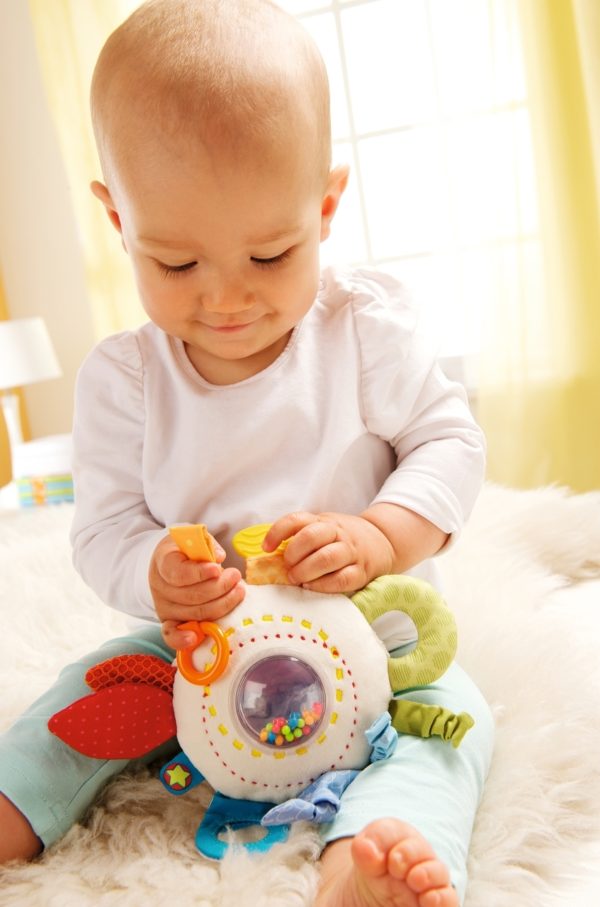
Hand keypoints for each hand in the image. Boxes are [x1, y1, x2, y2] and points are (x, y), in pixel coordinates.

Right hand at [149, 534, 244, 648]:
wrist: (173, 561)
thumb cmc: (189, 549)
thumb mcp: (196, 538)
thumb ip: (208, 544)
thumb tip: (218, 557)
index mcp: (163, 561)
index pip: (178, 572)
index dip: (199, 573)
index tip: (217, 568)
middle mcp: (159, 586)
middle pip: (191, 596)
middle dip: (219, 588)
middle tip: (236, 576)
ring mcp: (164, 606)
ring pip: (194, 613)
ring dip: (221, 604)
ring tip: (238, 590)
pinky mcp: (169, 621)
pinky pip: (172, 635)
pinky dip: (183, 640)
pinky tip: (196, 638)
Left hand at [262, 511, 394, 593]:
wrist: (383, 542)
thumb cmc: (343, 539)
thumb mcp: (324, 528)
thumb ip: (301, 537)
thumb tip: (268, 556)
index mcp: (324, 521)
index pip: (296, 519)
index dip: (277, 532)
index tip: (266, 548)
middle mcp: (338, 533)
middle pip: (311, 536)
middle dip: (293, 554)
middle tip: (287, 567)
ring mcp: (352, 552)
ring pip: (327, 558)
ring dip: (306, 571)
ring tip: (297, 579)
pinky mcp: (362, 572)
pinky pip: (342, 579)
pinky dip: (323, 586)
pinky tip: (312, 588)